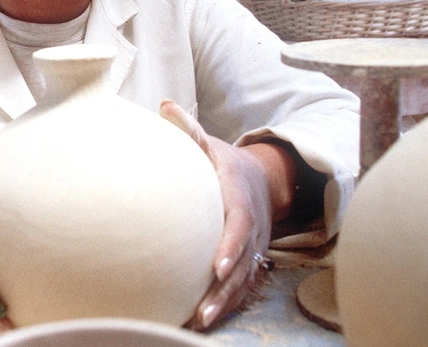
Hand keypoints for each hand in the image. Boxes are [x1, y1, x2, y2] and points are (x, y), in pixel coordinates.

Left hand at [159, 101, 282, 329]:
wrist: (262, 179)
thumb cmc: (225, 163)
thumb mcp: (211, 144)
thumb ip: (189, 129)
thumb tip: (164, 106)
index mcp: (240, 198)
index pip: (239, 225)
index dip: (230, 247)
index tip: (216, 266)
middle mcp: (251, 227)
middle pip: (241, 263)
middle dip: (224, 289)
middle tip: (203, 310)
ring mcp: (253, 247)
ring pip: (242, 281)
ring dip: (223, 303)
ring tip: (200, 321)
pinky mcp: (249, 260)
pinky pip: (241, 287)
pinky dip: (226, 304)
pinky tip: (203, 321)